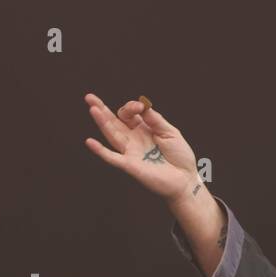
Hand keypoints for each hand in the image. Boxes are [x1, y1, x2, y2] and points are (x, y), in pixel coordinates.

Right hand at [82, 93, 198, 204]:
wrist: (186, 179)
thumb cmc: (179, 156)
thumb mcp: (170, 132)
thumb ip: (155, 119)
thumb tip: (142, 105)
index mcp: (143, 130)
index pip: (129, 114)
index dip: (131, 107)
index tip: (140, 106)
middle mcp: (134, 139)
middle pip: (114, 122)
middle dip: (102, 109)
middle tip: (89, 97)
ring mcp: (131, 152)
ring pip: (112, 135)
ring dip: (101, 122)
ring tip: (93, 109)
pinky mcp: (131, 165)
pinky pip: (113, 158)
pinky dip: (101, 151)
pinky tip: (90, 142)